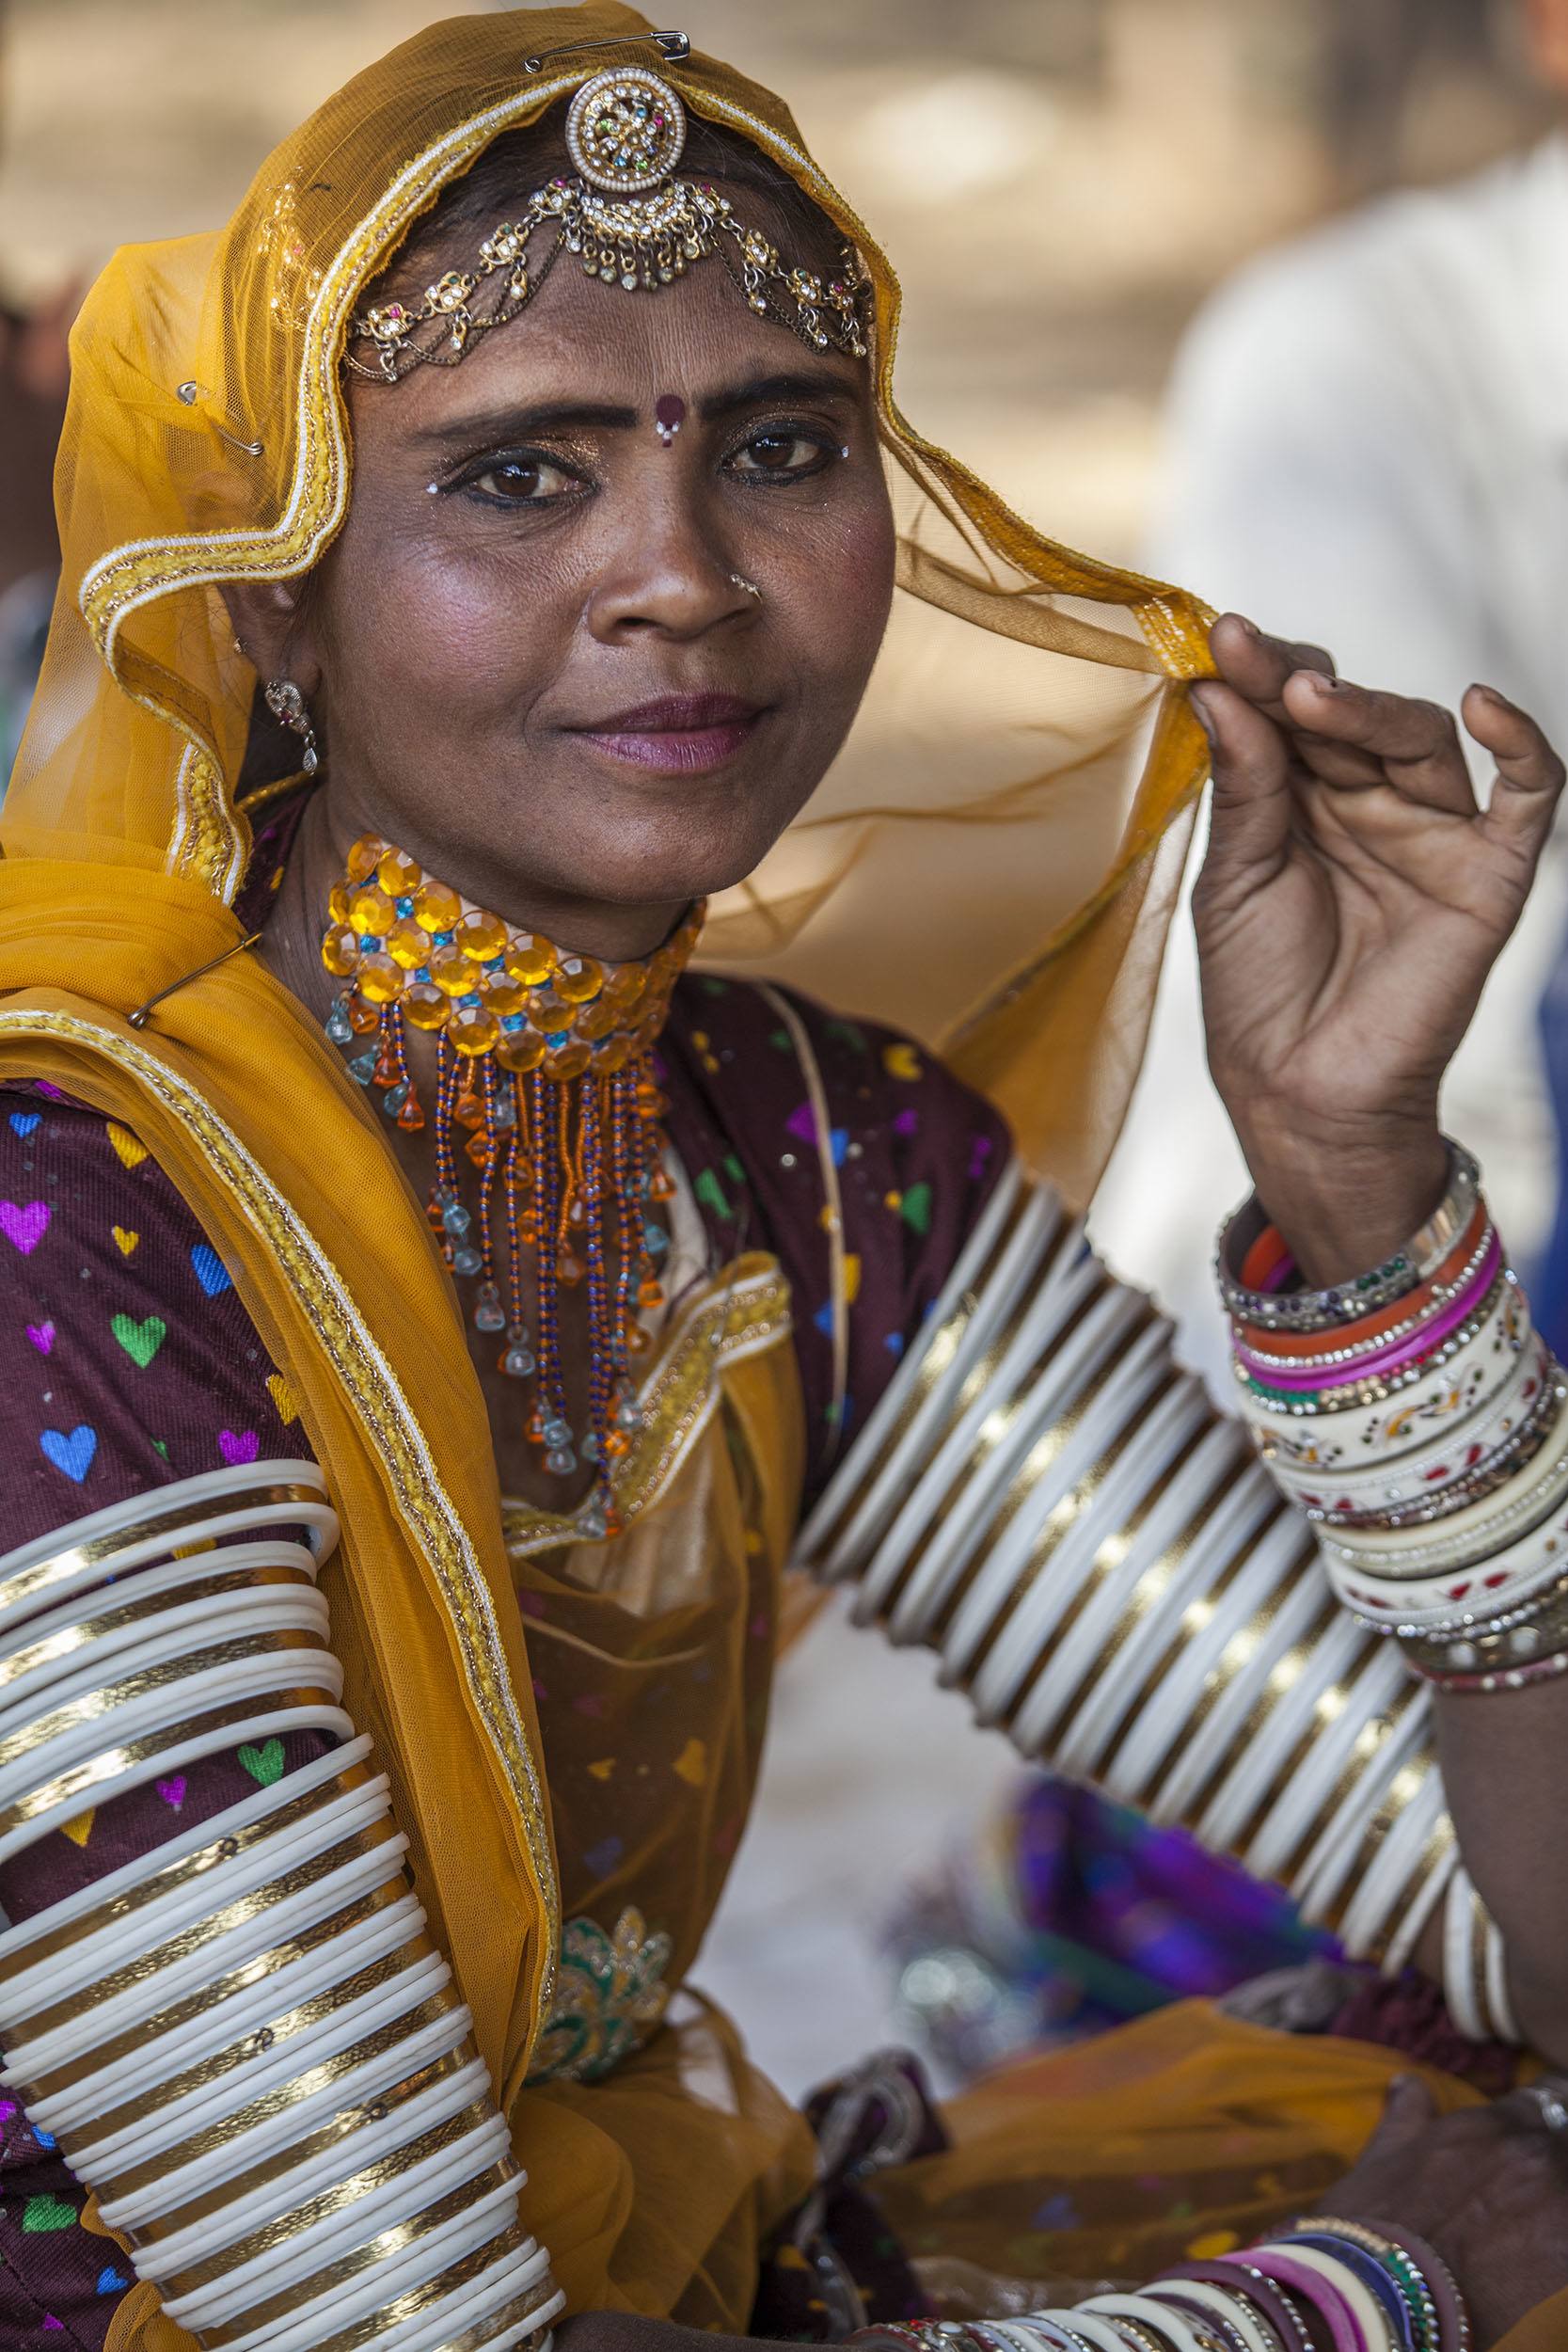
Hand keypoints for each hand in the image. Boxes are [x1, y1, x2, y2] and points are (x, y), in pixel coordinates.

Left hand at [1192, 614, 1565, 1282]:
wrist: (1300, 1092)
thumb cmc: (1259, 992)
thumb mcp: (1234, 879)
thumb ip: (1243, 785)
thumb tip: (1219, 689)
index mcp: (1300, 799)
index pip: (1290, 714)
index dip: (1259, 676)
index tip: (1215, 643)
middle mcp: (1369, 802)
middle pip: (1351, 714)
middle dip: (1298, 682)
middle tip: (1250, 657)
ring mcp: (1433, 832)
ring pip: (1421, 737)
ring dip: (1367, 708)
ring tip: (1307, 697)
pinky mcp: (1488, 873)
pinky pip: (1529, 793)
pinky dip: (1521, 742)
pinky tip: (1482, 706)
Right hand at [1317, 2076, 1567, 2347]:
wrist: (1383, 2293)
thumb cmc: (1374, 2223)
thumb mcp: (1384, 2157)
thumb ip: (1407, 2116)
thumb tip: (1408, 2083)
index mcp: (1493, 2124)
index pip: (1546, 2102)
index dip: (1537, 2126)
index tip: (1528, 2145)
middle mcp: (1534, 2155)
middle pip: (1566, 2146)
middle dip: (1552, 2165)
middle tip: (1528, 2196)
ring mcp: (1559, 2207)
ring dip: (1557, 2203)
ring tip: (1532, 2230)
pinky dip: (1561, 2248)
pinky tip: (1542, 2265)